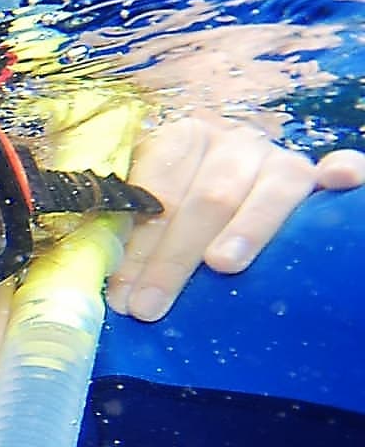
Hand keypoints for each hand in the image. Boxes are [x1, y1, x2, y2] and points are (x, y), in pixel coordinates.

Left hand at [108, 122, 364, 320]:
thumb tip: (105, 280)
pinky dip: (344, 171)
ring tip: (222, 265)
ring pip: (268, 190)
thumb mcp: (152, 212)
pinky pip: (340, 167)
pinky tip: (338, 179)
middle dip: (173, 257)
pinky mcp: (317, 175)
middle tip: (149, 306)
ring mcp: (278, 159)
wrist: (234, 183)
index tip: (120, 293)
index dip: (137, 246)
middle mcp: (233, 144)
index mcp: (183, 140)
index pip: (156, 192)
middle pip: (206, 198)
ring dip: (246, 228)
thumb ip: (133, 231)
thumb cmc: (182, 212)